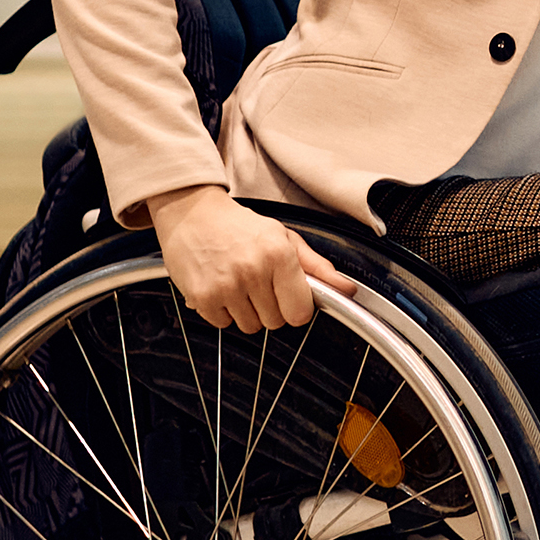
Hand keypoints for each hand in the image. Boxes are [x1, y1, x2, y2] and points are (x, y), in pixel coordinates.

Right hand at [150, 186, 356, 331]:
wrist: (191, 213)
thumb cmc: (239, 226)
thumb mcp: (284, 238)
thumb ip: (317, 267)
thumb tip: (347, 289)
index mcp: (278, 255)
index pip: (300, 313)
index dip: (296, 308)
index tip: (289, 297)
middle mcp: (253, 271)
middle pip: (275, 322)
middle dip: (270, 308)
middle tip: (258, 283)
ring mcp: (226, 286)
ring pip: (250, 327)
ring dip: (246, 311)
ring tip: (237, 282)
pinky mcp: (202, 297)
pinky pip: (223, 324)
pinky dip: (222, 311)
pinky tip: (219, 286)